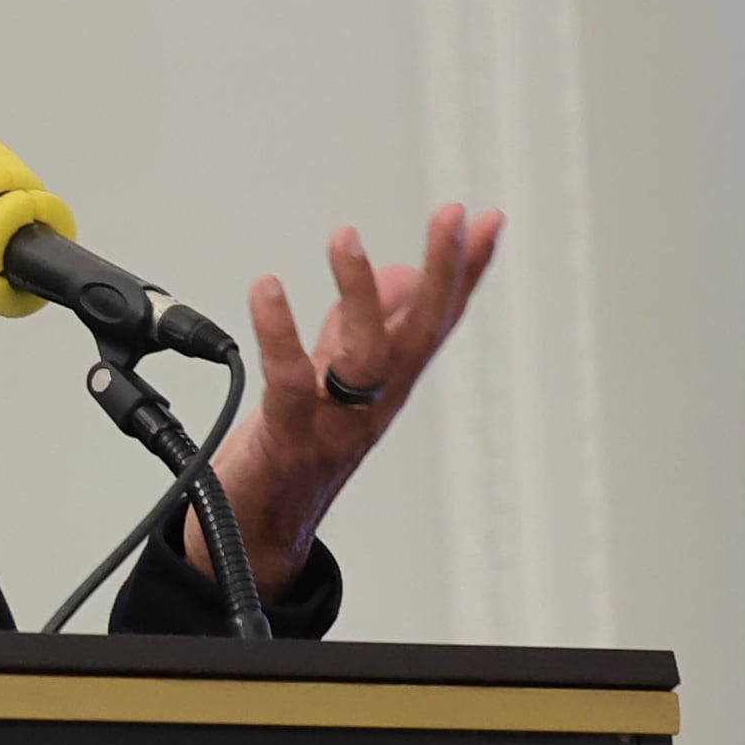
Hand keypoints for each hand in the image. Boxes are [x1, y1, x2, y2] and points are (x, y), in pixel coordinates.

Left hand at [195, 203, 505, 595]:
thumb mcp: (332, 375)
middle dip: (445, 273)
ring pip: (365, 355)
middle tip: (452, 215)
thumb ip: (359, 325)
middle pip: (422, 333)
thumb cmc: (295, 449)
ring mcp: (337, 422)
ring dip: (359, 293)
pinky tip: (268, 288)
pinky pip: (291, 380)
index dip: (465, 271)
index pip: (437, 318)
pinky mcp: (290, 435)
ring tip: (347, 234)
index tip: (487, 219)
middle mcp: (374, 402)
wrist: (258, 529)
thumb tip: (398, 273)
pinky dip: (279, 332)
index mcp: (388, 382)